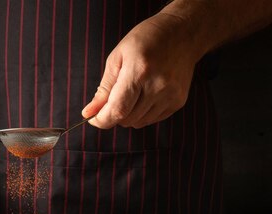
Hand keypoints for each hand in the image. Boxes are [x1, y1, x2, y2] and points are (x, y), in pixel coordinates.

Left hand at [82, 11, 202, 128]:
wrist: (183, 33)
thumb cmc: (146, 40)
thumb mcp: (118, 57)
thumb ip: (104, 88)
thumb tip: (89, 113)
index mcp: (139, 71)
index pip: (118, 109)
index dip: (102, 120)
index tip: (93, 119)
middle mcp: (158, 86)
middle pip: (127, 119)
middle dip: (113, 114)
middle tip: (112, 99)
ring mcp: (170, 95)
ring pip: (138, 122)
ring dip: (128, 115)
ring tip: (131, 93)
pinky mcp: (177, 102)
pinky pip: (152, 120)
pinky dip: (142, 114)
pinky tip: (144, 95)